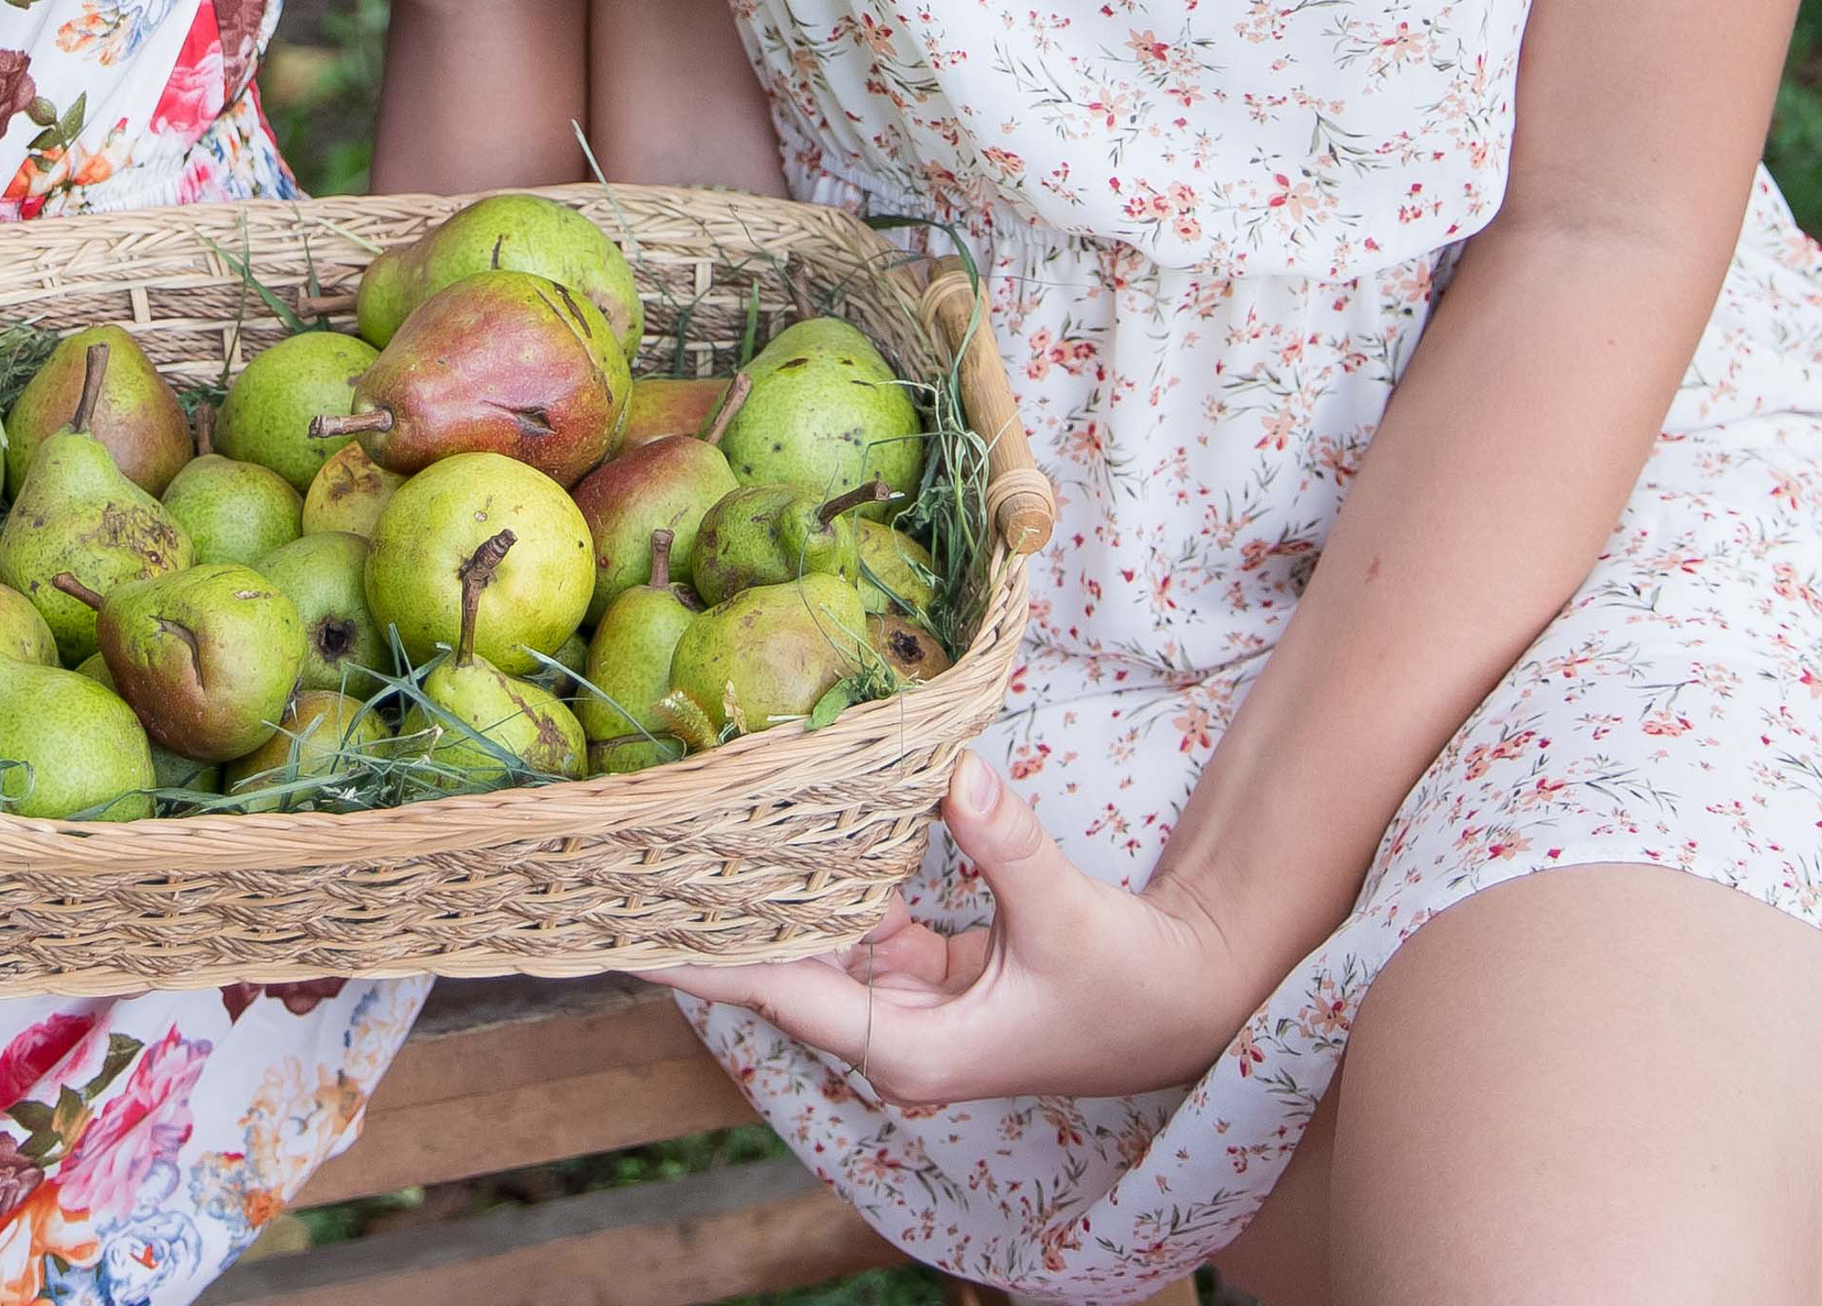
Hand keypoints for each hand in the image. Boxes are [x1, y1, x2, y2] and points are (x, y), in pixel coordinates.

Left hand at [642, 753, 1252, 1104]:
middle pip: (786, 970)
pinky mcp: (930, 969)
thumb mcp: (1066, 916)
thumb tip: (955, 772)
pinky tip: (785, 822)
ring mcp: (911, 1002)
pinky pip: (859, 919)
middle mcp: (899, 1035)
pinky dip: (830, 873)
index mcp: (916, 1050)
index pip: (787, 998)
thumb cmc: (1131, 983)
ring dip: (769, 890)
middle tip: (642, 852)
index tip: (634, 934)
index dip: (708, 962)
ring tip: (689, 829)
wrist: (1186, 999)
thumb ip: (1008, 846)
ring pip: (819, 940)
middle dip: (720, 916)